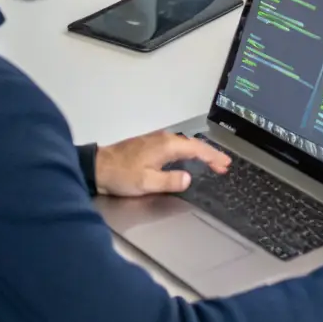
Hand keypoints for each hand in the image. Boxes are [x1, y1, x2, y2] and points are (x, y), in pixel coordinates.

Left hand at [94, 130, 230, 196]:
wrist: (97, 167)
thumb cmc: (122, 175)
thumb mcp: (147, 183)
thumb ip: (170, 181)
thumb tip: (189, 178)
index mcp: (166, 146)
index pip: (197, 149)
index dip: (213, 157)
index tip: (225, 164)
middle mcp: (164, 138)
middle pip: (193, 144)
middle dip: (210, 154)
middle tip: (224, 165)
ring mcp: (156, 139)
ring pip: (184, 144)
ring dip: (199, 153)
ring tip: (211, 163)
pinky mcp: (149, 144)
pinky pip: (176, 146)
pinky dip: (187, 152)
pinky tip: (188, 159)